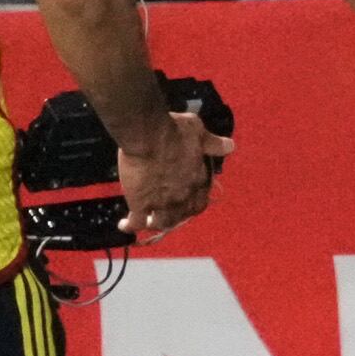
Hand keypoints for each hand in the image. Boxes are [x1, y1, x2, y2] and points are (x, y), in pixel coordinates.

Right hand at [115, 107, 223, 241]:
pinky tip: (125, 224)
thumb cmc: (174, 130)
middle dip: (175, 216)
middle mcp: (182, 196)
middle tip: (166, 213)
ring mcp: (162, 203)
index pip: (200, 202)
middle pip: (182, 217)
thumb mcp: (198, 132)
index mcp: (197, 180)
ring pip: (162, 223)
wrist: (148, 134)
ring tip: (149, 221)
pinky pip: (137, 222)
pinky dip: (131, 225)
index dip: (193, 204)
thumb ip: (212, 143)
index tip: (187, 201)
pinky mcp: (140, 203)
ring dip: (157, 223)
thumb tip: (229, 146)